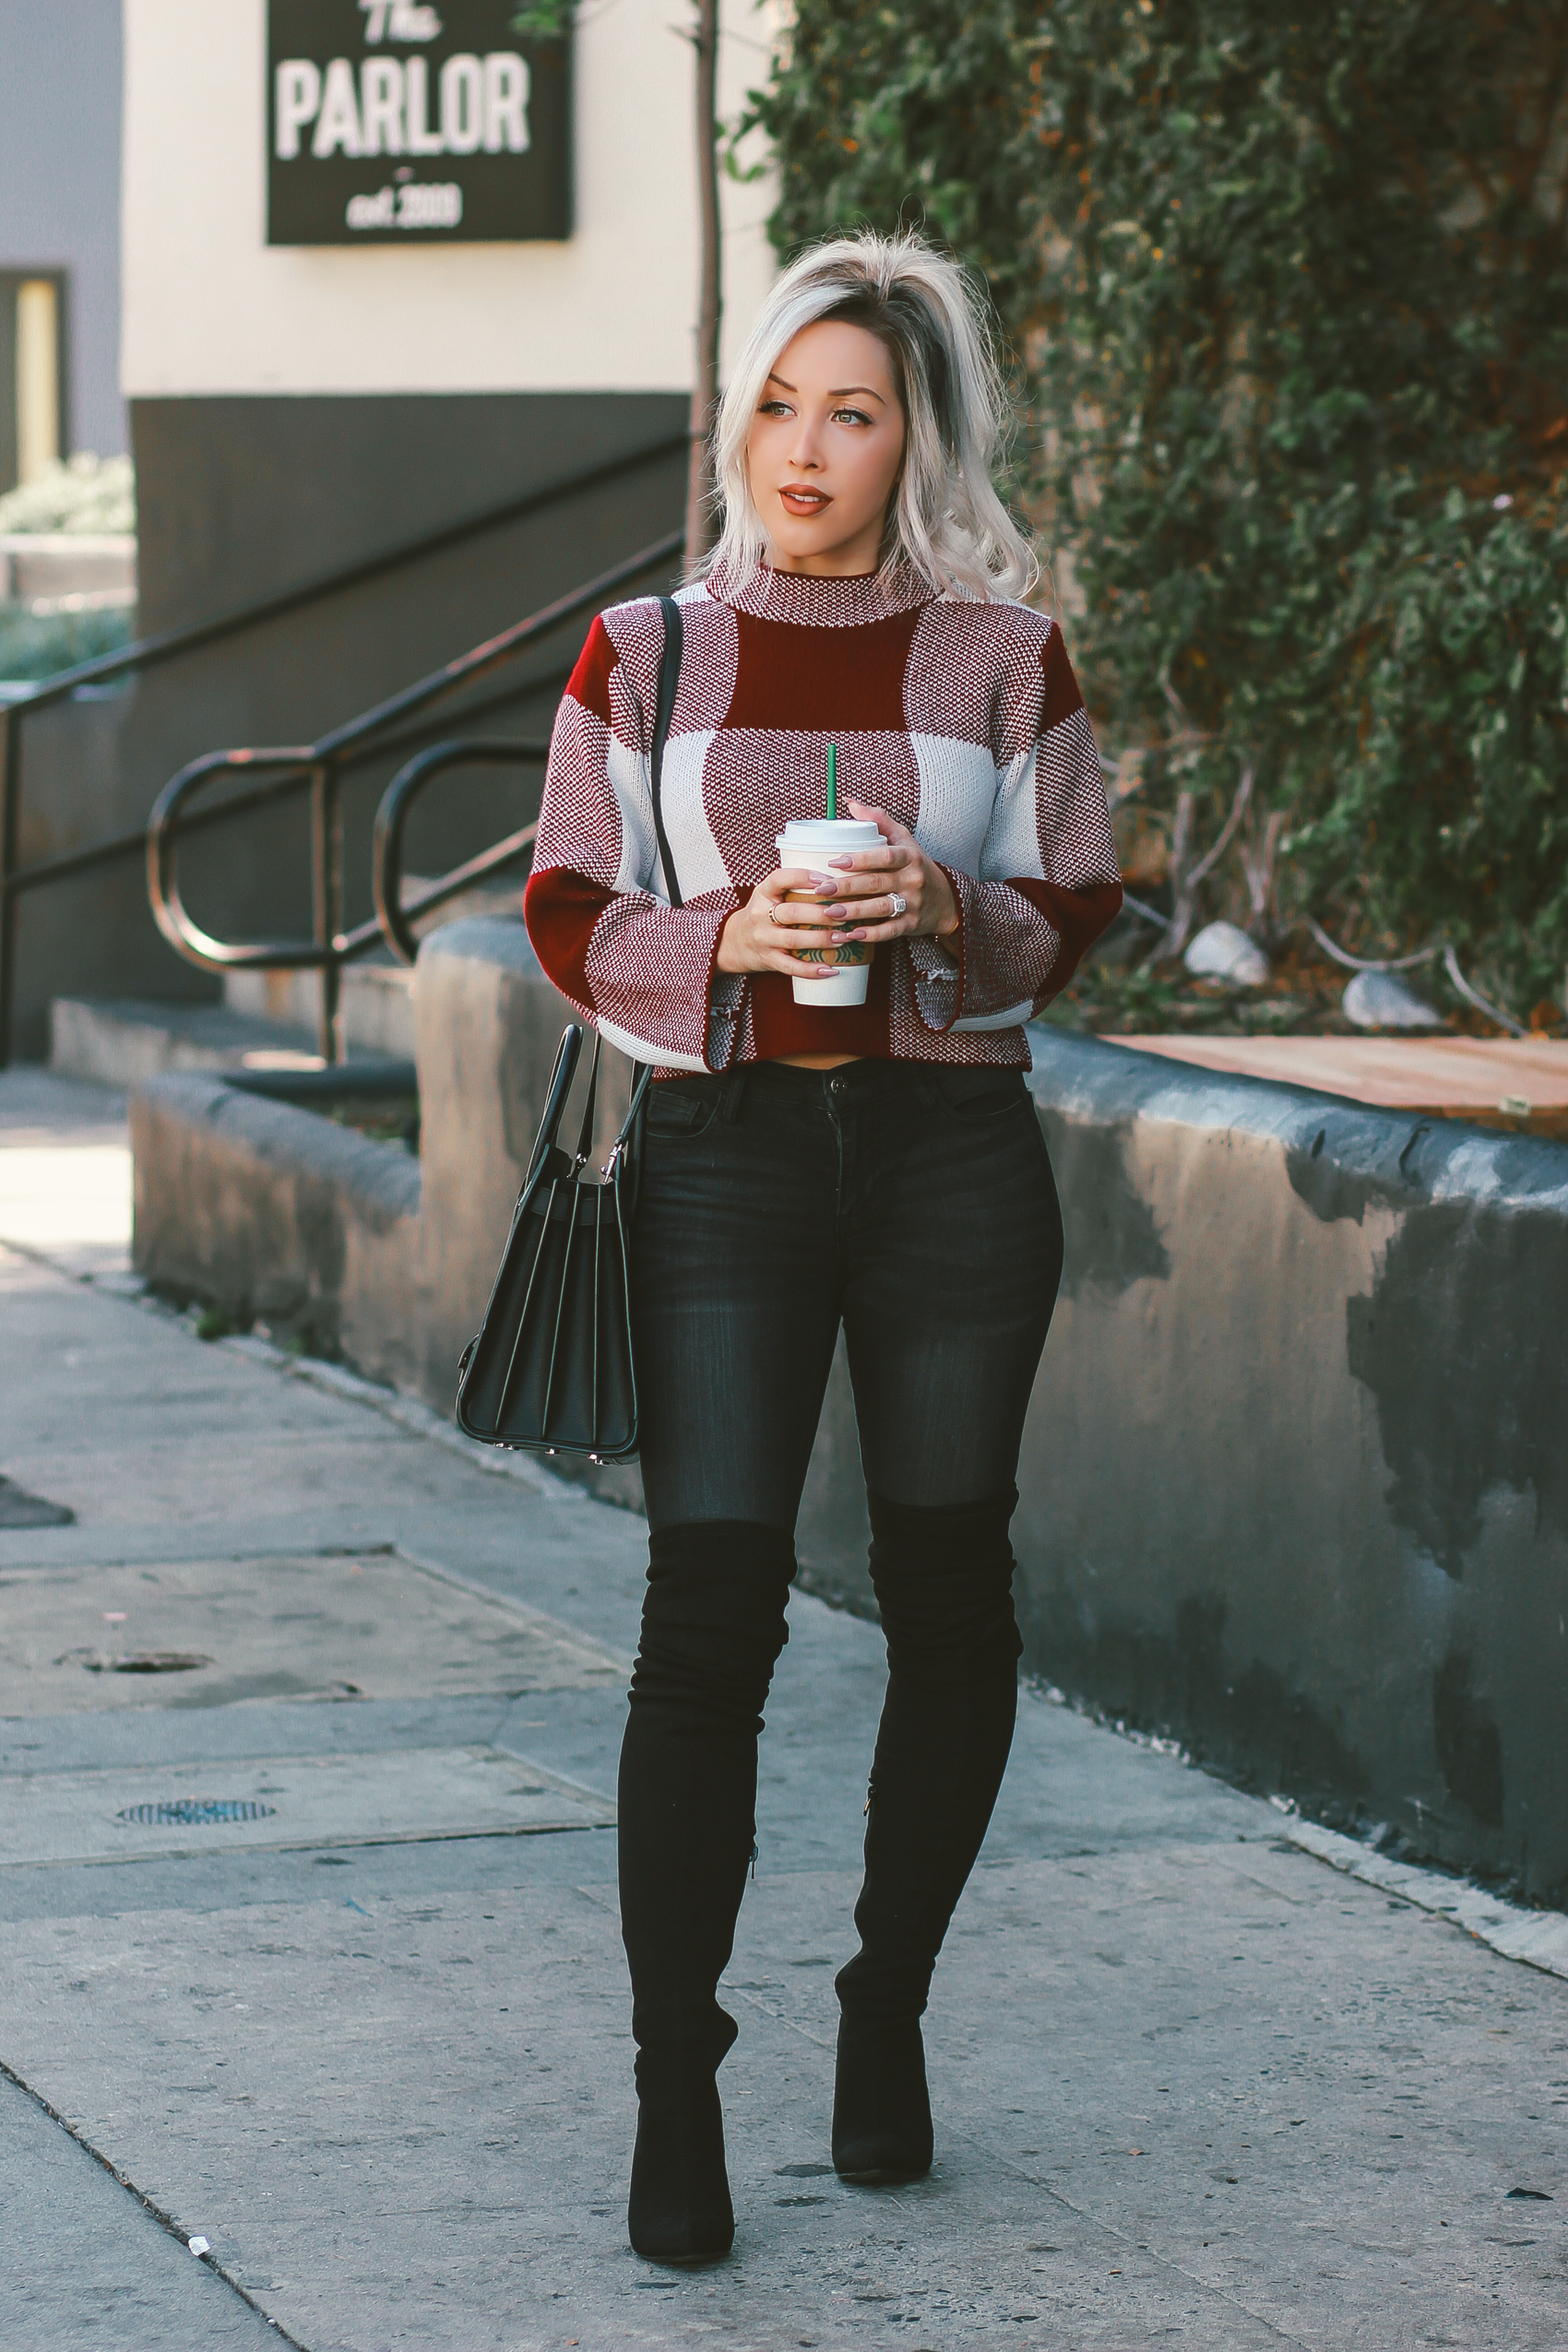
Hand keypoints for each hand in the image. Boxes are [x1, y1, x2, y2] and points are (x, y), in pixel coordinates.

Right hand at [716, 865, 848, 978]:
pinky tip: (831, 970)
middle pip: (793, 912)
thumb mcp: (768, 894)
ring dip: (822, 939)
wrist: (733, 943)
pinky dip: (811, 970)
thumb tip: (837, 880)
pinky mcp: (768, 960)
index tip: (828, 879)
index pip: (780, 879)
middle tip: (845, 914)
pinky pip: (791, 967)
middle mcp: (760, 915)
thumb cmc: (762, 914)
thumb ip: (793, 886)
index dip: (804, 877)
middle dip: (821, 914)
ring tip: (844, 937)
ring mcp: (763, 939)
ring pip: (794, 939)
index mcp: (763, 893)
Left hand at [812, 799, 959, 947]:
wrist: (947, 901)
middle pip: (877, 883)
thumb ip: (880, 821)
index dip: (860, 859)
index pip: (884, 856)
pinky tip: (850, 934)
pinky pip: (889, 931)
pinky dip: (870, 935)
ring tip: (829, 913)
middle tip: (821, 889)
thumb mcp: (905, 841)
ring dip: (854, 911)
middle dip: (847, 887)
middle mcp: (912, 880)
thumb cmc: (918, 866)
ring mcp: (913, 904)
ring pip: (881, 908)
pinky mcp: (911, 924)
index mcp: (909, 857)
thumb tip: (849, 803)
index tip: (835, 861)